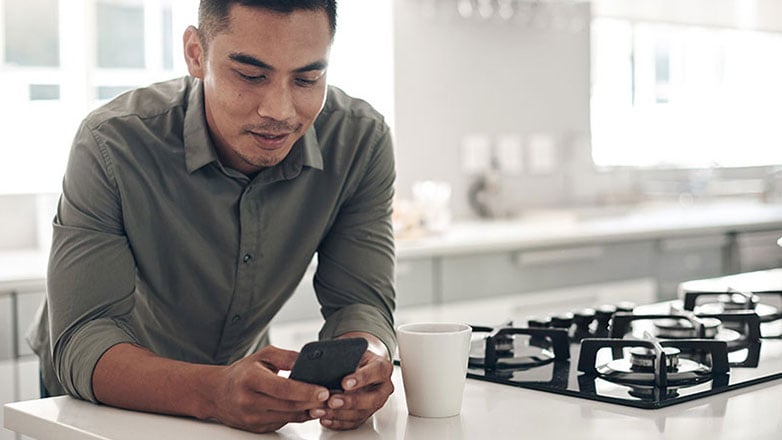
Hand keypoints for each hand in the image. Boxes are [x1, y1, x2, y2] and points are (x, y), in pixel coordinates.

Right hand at [208, 345, 329, 432]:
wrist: (218, 393)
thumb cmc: (243, 372)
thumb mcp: (263, 356)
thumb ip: (287, 357)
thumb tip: (309, 361)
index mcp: (250, 379)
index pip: (282, 388)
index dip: (305, 391)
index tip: (323, 391)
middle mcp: (248, 401)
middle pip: (288, 405)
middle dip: (312, 402)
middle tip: (332, 398)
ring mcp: (251, 418)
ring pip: (288, 417)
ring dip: (308, 412)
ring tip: (325, 404)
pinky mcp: (256, 428)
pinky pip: (283, 423)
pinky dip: (298, 417)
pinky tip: (308, 409)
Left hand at [311, 345, 393, 429]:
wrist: (358, 365)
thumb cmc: (355, 358)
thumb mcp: (351, 352)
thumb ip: (344, 358)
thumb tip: (326, 364)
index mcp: (382, 368)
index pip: (377, 372)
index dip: (361, 378)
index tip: (344, 383)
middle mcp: (383, 387)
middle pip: (372, 399)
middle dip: (350, 402)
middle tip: (332, 401)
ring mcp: (375, 403)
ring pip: (361, 413)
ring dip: (340, 414)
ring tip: (322, 410)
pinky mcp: (366, 415)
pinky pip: (353, 423)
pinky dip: (338, 422)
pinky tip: (326, 418)